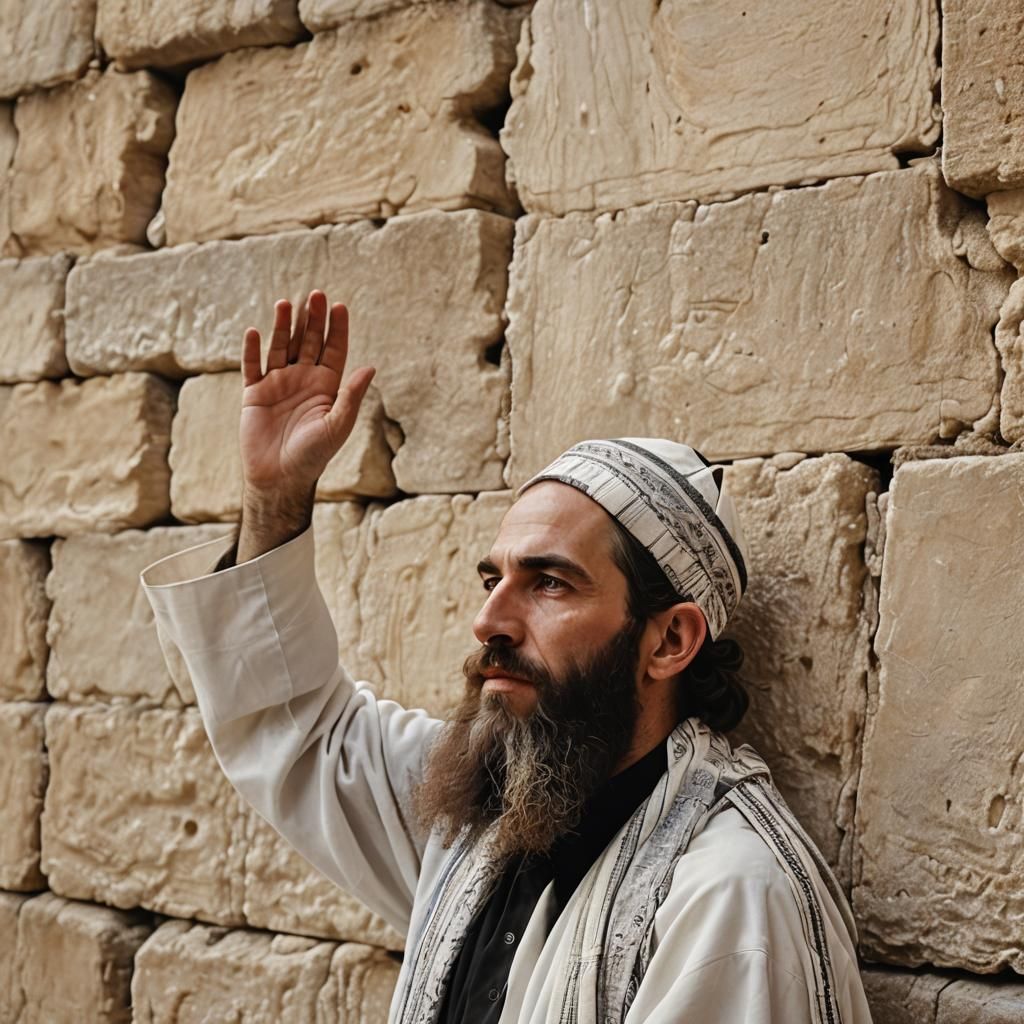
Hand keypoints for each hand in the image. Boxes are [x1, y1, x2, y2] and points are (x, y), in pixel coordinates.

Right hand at [235, 290, 374, 561]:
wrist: (280, 478)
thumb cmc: (313, 456)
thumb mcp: (337, 425)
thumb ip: (351, 396)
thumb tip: (370, 366)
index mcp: (327, 387)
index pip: (334, 350)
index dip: (337, 329)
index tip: (339, 306)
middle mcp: (303, 380)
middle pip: (308, 342)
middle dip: (312, 319)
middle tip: (316, 295)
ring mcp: (278, 384)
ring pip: (281, 347)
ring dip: (284, 326)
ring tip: (286, 304)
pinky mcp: (255, 393)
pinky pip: (253, 366)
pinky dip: (253, 350)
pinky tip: (254, 332)